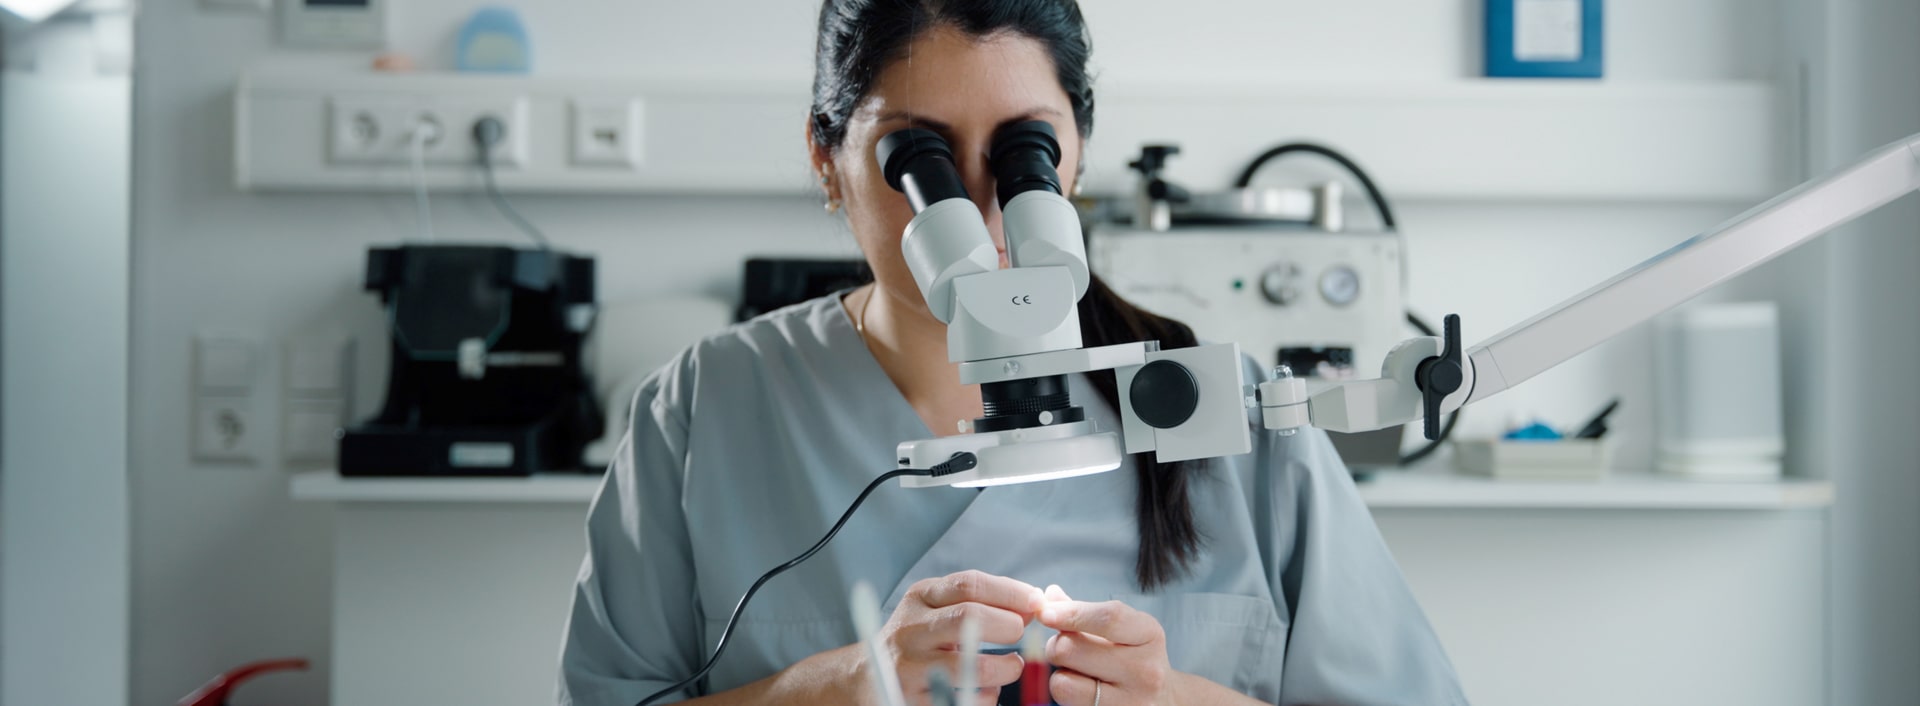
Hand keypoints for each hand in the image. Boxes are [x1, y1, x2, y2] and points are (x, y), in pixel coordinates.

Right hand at [870, 570, 1043, 705]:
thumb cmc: (918, 639)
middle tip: (1020, 634)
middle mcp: (910, 629)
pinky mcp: (912, 701)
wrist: (866, 678)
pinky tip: (987, 690)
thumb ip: (979, 601)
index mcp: (920, 598)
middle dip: (1007, 625)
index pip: (969, 585)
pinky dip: (987, 697)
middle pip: (968, 618)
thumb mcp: (936, 608)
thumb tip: (1036, 602)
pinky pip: (964, 701)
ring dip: (1004, 667)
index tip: (1038, 602)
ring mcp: (909, 668)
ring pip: (969, 666)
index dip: (1010, 592)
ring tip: (1013, 665)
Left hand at [1037, 585, 1178, 705]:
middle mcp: (1145, 670)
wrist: (1163, 701)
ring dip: (1060, 673)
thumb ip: (1084, 611)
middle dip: (1056, 644)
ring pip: (1063, 683)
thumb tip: (1047, 597)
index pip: (1107, 618)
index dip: (1070, 613)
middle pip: (1071, 649)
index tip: (1044, 611)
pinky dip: (1067, 693)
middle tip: (1064, 646)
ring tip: (1076, 671)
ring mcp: (1131, 702)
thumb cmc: (1135, 657)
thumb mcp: (1123, 628)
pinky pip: (1067, 703)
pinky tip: (1083, 689)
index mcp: (1149, 635)